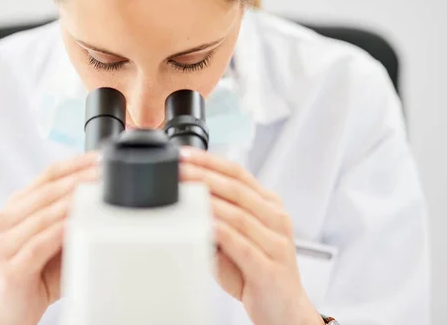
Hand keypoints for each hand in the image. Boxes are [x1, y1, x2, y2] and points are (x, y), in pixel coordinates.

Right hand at [0, 152, 100, 324]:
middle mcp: (6, 220)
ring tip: (96, 193)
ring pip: (43, 214)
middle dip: (79, 179)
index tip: (100, 156)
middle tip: (104, 172)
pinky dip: (59, 232)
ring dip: (73, 202)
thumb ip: (70, 217)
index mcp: (17, 207)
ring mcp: (4, 243)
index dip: (75, 163)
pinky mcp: (11, 268)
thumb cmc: (35, 273)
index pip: (48, 175)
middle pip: (47, 190)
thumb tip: (103, 197)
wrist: (8, 312)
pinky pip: (39, 244)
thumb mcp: (55, 238)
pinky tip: (76, 224)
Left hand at [179, 147, 323, 324]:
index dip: (210, 162)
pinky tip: (204, 224)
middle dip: (204, 176)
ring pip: (239, 213)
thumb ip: (219, 217)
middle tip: (179, 169)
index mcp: (269, 206)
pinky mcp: (269, 268)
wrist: (285, 311)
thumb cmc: (256, 272)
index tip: (185, 155)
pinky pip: (242, 244)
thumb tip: (187, 198)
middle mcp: (276, 219)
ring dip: (208, 200)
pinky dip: (221, 231)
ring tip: (185, 192)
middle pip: (237, 189)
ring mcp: (276, 243)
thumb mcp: (238, 237)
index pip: (238, 173)